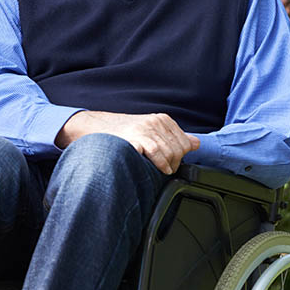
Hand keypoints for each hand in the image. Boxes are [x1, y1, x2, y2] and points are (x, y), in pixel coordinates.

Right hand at [55, 111, 199, 174]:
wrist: (93, 128)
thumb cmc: (120, 133)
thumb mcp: (149, 131)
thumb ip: (173, 137)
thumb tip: (196, 143)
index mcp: (162, 119)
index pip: (184, 143)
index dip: (180, 157)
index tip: (170, 163)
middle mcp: (156, 122)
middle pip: (179, 149)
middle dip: (174, 163)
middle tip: (163, 169)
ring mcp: (146, 129)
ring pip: (170, 153)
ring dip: (167, 166)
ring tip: (157, 169)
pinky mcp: (136, 137)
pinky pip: (157, 153)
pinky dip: (159, 164)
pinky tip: (154, 167)